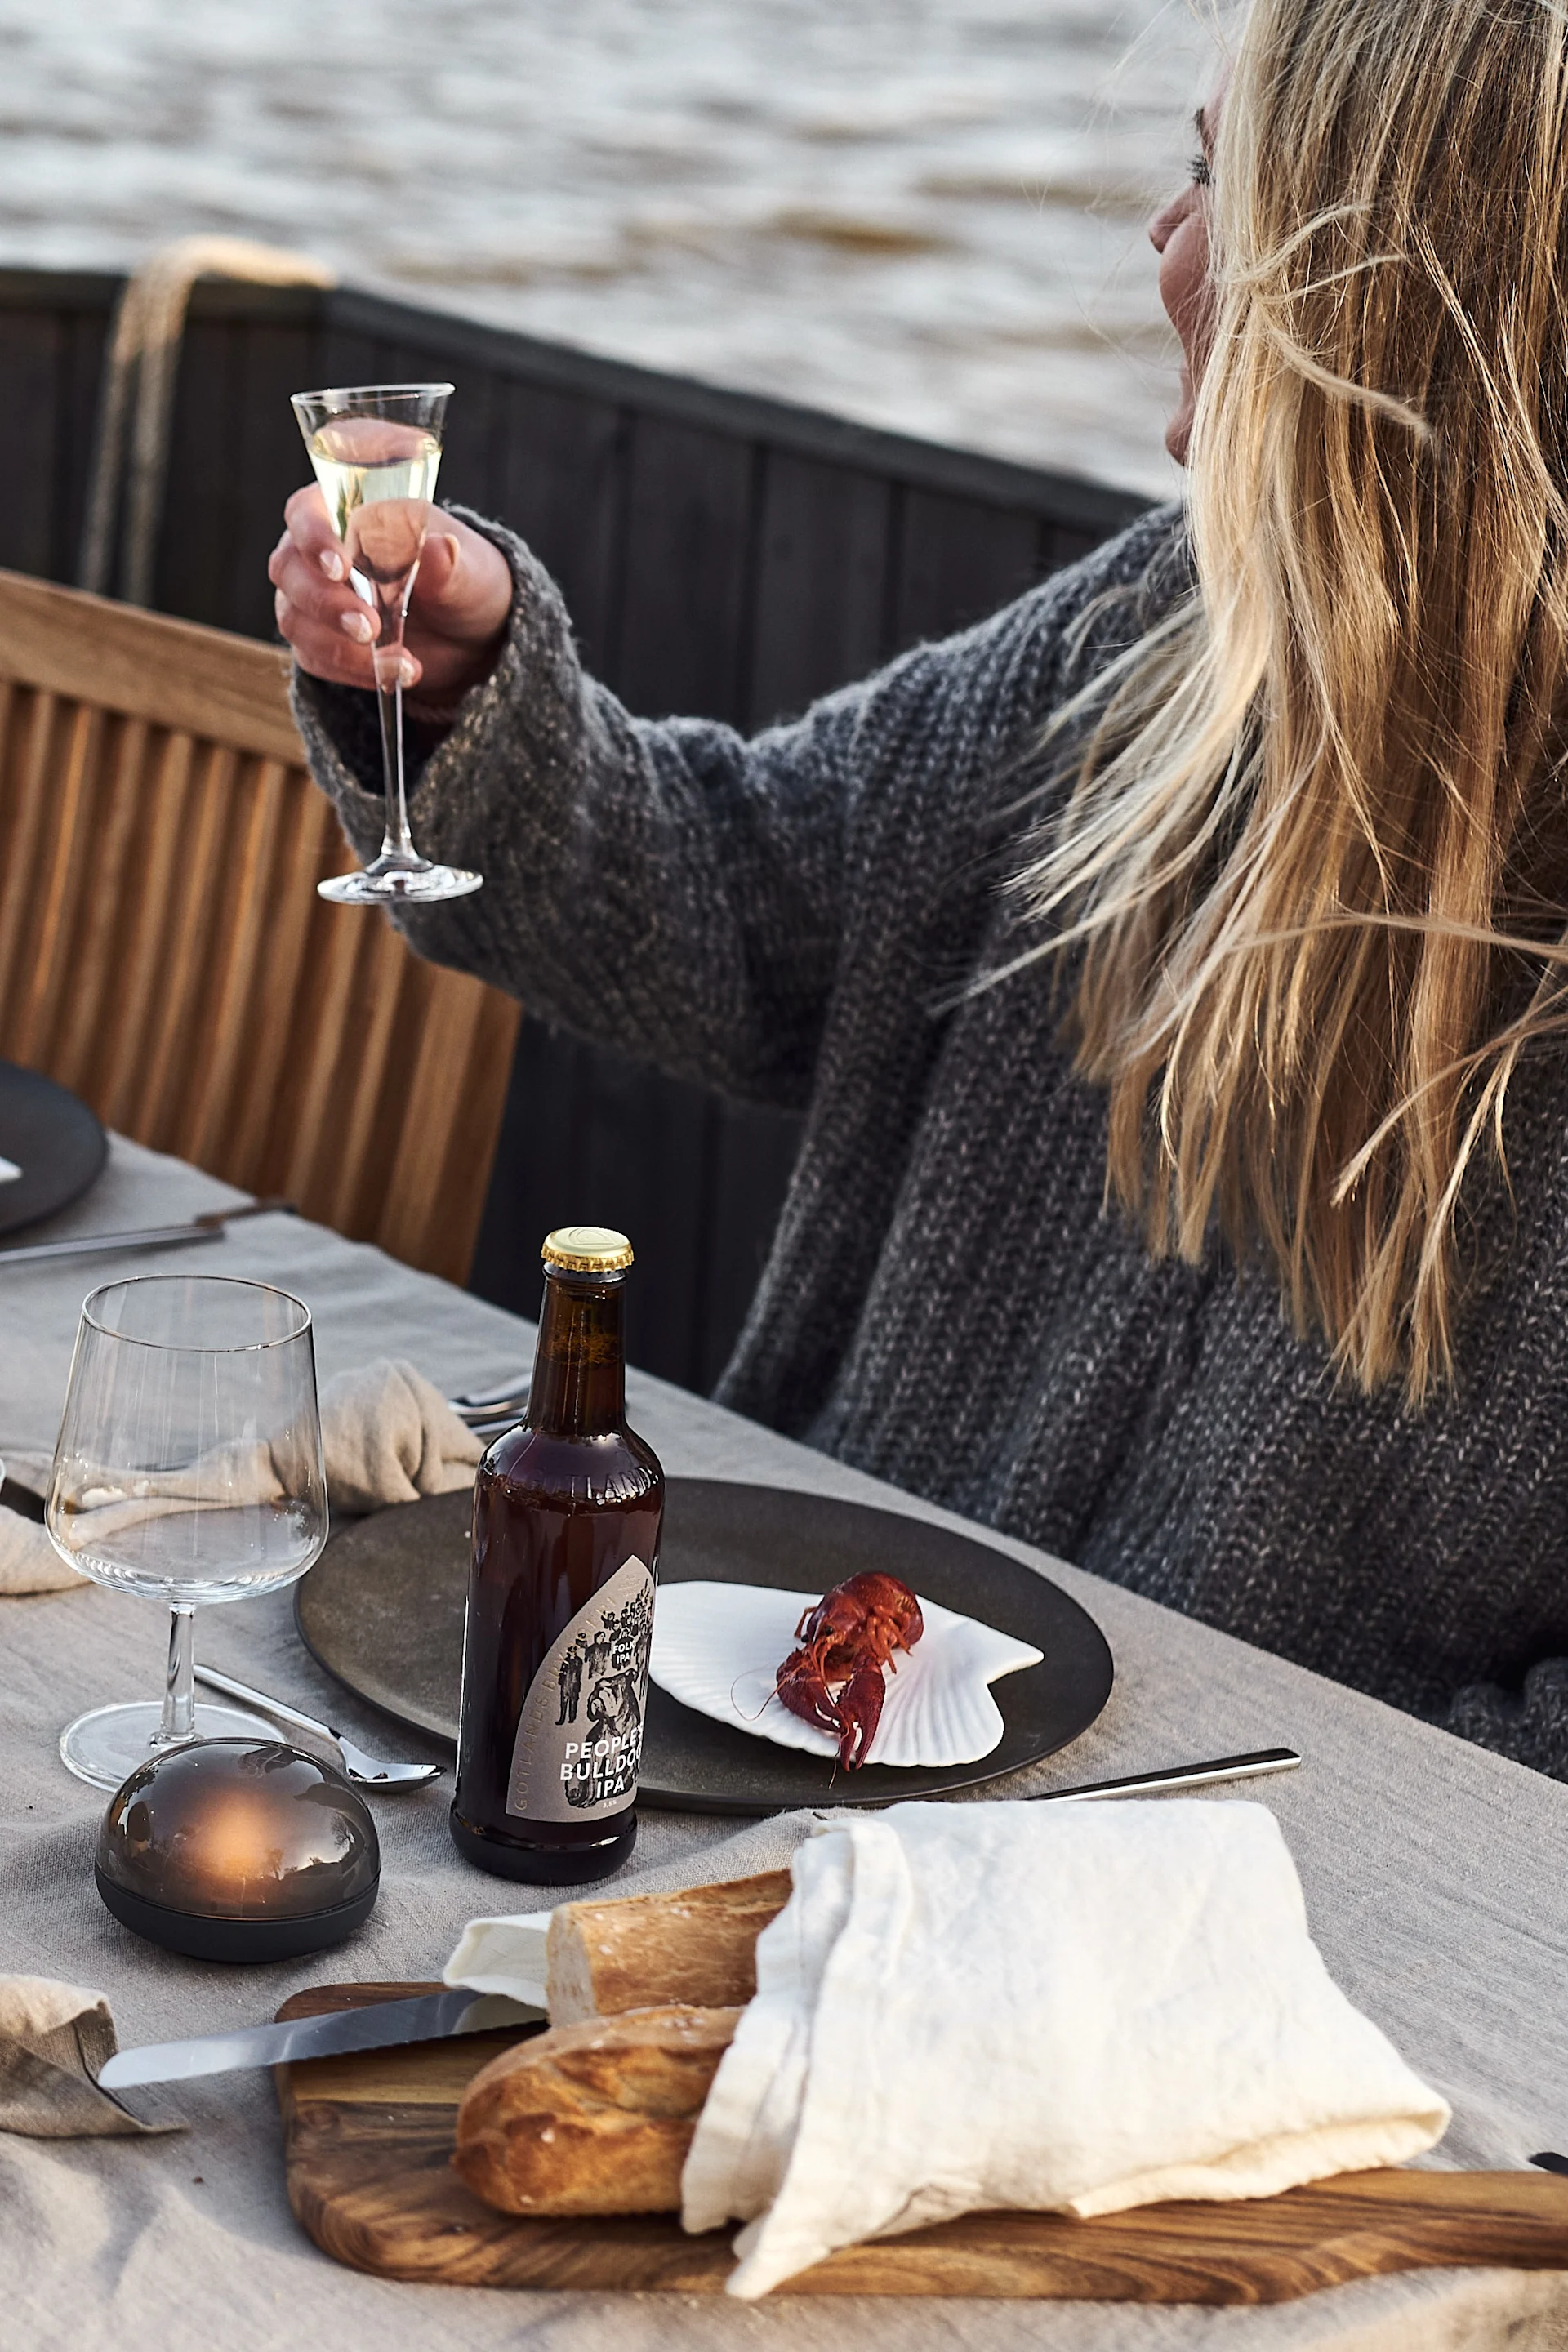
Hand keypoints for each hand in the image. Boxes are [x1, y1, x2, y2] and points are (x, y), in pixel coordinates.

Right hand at [269, 487, 513, 711]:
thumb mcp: (470, 572)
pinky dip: (348, 671)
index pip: (307, 511)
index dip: (313, 536)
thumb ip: (451, 563)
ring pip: (294, 619)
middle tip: (368, 629)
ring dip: (338, 646)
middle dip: (325, 603)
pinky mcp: (319, 641)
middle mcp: (319, 554)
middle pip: (288, 569)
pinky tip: (388, 676)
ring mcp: (313, 599)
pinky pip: (312, 657)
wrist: (468, 638)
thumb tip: (441, 547)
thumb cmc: (464, 583)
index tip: (340, 567)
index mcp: (351, 513)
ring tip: (398, 663)